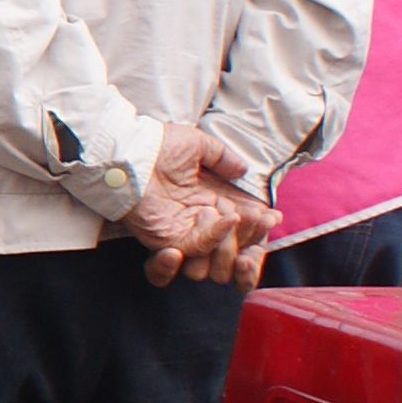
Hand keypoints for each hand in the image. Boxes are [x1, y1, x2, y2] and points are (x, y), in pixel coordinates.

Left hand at [121, 122, 273, 288]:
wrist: (130, 152)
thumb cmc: (159, 145)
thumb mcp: (198, 146)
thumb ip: (223, 157)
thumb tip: (243, 169)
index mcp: (210, 201)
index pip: (241, 225)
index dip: (259, 225)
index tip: (272, 216)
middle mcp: (200, 222)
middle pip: (234, 248)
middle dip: (253, 237)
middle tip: (262, 221)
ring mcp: (184, 233)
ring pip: (218, 257)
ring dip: (233, 240)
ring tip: (238, 217)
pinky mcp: (168, 240)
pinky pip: (197, 249)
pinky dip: (214, 237)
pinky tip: (224, 218)